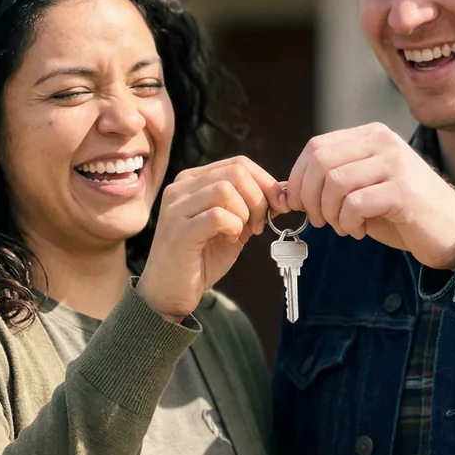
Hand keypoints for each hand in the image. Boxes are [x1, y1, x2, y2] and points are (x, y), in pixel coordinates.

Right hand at [137, 156, 284, 320]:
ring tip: (241, 232)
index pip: (239, 163)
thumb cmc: (201, 257)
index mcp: (193, 180)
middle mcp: (181, 188)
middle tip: (259, 224)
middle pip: (235, 172)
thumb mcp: (232, 225)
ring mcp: (177, 208)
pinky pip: (217, 216)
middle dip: (258, 198)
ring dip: (245, 213)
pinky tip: (230, 240)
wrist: (170, 290)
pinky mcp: (179, 232)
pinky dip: (233, 227)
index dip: (265, 182)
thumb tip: (284, 191)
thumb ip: (251, 206)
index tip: (277, 206)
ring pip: (225, 190)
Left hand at [285, 123, 454, 269]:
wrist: (450, 228)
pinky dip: (348, 223)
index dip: (298, 178)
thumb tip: (282, 191)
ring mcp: (395, 163)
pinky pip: (355, 204)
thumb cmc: (400, 210)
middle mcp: (382, 141)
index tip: (298, 204)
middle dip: (309, 197)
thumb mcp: (359, 190)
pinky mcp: (403, 190)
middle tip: (319, 220)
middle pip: (321, 162)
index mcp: (370, 135)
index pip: (316, 146)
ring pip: (335, 183)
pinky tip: (359, 230)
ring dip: (330, 213)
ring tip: (343, 227)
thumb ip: (326, 184)